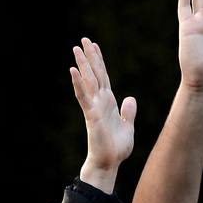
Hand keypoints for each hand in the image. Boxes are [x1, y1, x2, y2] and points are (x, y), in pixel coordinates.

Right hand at [70, 38, 136, 190]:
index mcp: (108, 102)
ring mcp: (94, 107)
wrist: (109, 163)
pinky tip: (73, 70)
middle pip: (94, 74)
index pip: (103, 77)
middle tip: (83, 39)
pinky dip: (78, 83)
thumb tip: (130, 98)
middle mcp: (100, 102)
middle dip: (89, 57)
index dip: (100, 62)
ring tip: (76, 48)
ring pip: (87, 81)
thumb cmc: (116, 148)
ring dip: (82, 65)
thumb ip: (128, 112)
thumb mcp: (128, 126)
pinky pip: (83, 96)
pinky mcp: (91, 115)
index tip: (95, 46)